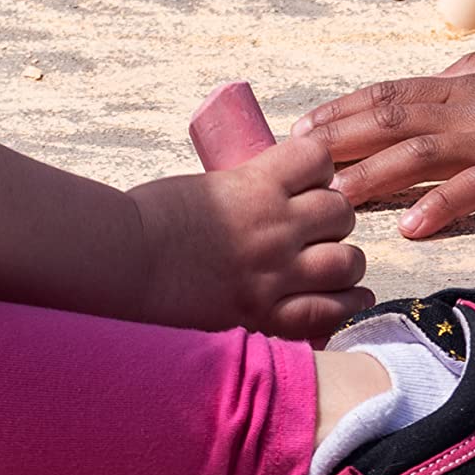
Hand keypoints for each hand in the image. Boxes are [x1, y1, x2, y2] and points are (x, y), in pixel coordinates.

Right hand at [126, 135, 370, 340]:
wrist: (124, 261)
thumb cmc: (152, 216)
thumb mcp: (207, 185)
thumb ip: (243, 192)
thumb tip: (268, 198)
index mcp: (256, 183)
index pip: (319, 159)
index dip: (318, 166)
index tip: (307, 177)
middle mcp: (274, 226)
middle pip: (340, 211)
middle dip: (333, 215)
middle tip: (315, 225)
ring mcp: (273, 274)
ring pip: (346, 262)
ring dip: (343, 258)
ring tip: (330, 260)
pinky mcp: (265, 314)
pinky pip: (329, 312)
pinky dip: (346, 304)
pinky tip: (350, 297)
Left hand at [295, 41, 474, 234]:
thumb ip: (471, 74)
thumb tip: (439, 79)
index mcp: (463, 87)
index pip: (389, 95)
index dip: (344, 109)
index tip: (304, 125)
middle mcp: (467, 109)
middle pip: (389, 121)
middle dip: (338, 141)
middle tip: (295, 162)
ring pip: (418, 154)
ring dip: (372, 176)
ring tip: (333, 201)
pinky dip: (441, 206)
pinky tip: (412, 228)